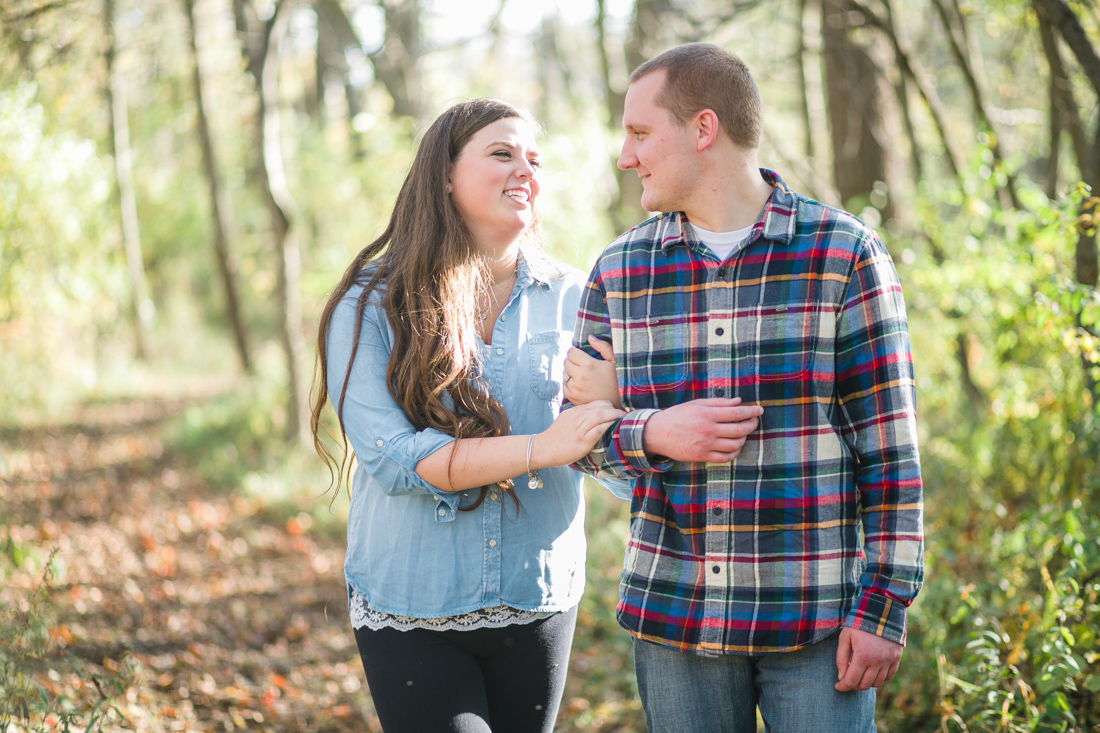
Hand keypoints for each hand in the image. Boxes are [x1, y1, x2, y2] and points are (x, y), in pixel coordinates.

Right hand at [533, 400, 625, 467]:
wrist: (543, 448)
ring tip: (623, 419)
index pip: (597, 403)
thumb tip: (592, 416)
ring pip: (601, 415)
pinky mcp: (583, 440)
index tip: (615, 411)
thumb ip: (578, 416)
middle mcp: (578, 417)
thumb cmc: (555, 438)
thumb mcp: (566, 420)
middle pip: (601, 407)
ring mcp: (580, 428)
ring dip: (614, 416)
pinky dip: (609, 426)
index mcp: (575, 411)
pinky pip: (599, 429)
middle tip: (623, 415)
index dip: (608, 405)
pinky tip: (615, 427)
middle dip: (614, 409)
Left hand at [563, 336, 620, 407]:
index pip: (571, 352)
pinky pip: (564, 385)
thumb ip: (603, 347)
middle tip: (582, 364)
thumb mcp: (615, 361)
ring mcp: (575, 388)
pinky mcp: (573, 398)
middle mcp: (579, 376)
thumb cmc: (618, 381)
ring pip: (564, 374)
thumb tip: (590, 337)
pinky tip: (580, 384)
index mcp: (589, 365)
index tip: (581, 354)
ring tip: (582, 374)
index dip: (575, 352)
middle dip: (572, 361)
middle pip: (566, 362)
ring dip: (570, 372)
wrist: (618, 405)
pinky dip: (569, 383)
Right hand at [641, 398, 761, 462]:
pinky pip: (725, 457)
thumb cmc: (677, 415)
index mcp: (707, 414)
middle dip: (751, 425)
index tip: (759, 410)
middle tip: (754, 421)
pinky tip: (734, 446)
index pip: (737, 414)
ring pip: (735, 445)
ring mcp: (706, 445)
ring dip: (743, 439)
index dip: (752, 412)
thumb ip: (718, 403)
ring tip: (742, 433)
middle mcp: (708, 430)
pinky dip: (734, 452)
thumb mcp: (697, 404)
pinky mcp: (702, 456)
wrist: (658, 433)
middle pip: (740, 430)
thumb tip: (739, 402)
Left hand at [835, 626, 902, 690]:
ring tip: (858, 675)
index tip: (837, 686)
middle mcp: (877, 662)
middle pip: (864, 685)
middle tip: (847, 680)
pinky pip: (888, 676)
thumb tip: (841, 677)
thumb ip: (841, 658)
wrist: (882, 611)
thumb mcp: (845, 637)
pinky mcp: (896, 658)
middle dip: (853, 686)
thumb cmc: (859, 623)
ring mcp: (889, 661)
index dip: (843, 687)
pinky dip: (879, 678)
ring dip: (866, 683)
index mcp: (863, 656)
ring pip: (877, 683)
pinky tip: (871, 672)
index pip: (852, 681)